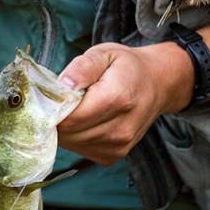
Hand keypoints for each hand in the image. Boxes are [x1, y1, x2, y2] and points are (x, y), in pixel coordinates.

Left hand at [55, 41, 193, 166]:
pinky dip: (76, 136)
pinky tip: (87, 120)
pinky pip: (81, 150)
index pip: (70, 118)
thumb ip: (82, 67)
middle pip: (68, 134)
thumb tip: (63, 85)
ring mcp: (118, 146)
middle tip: (62, 99)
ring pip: (71, 144)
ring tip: (78, 108)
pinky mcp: (113, 156)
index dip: (53, 108)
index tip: (51, 95)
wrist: (158, 84)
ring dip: (67, 128)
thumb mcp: (104, 54)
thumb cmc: (128, 67)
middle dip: (57, 117)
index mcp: (117, 99)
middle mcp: (119, 130)